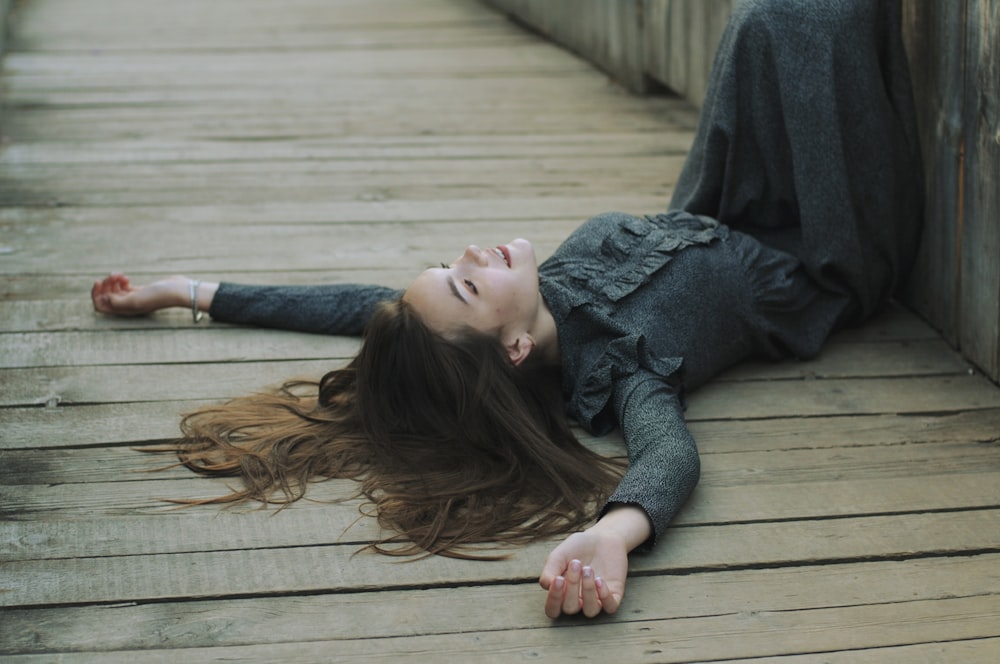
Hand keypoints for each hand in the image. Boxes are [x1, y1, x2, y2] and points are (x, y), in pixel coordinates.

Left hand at [91, 273, 214, 316]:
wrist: (177, 290)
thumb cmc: (158, 296)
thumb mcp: (135, 300)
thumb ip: (117, 302)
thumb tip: (105, 299)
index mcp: (124, 310)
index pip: (101, 306)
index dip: (96, 294)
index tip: (99, 282)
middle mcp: (127, 306)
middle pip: (106, 297)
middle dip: (105, 285)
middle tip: (113, 276)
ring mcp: (133, 298)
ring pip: (114, 290)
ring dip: (113, 280)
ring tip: (121, 275)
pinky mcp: (139, 291)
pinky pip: (123, 287)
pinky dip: (120, 280)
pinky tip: (125, 277)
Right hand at [539, 505, 650, 617]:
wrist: (602, 537)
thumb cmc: (577, 548)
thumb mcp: (559, 555)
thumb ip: (549, 571)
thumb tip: (546, 586)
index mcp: (561, 593)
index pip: (553, 609)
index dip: (553, 600)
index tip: (557, 579)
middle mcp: (578, 601)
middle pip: (570, 608)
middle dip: (572, 586)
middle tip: (576, 563)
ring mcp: (596, 600)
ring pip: (590, 611)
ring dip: (588, 590)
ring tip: (588, 569)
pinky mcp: (613, 595)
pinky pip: (610, 607)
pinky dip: (604, 596)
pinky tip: (600, 579)